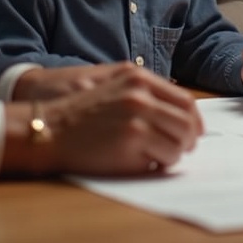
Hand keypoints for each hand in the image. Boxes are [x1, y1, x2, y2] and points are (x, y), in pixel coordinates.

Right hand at [2, 64, 201, 176]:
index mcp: (139, 78)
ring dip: (174, 153)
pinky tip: (146, 163)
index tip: (193, 132)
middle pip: (187, 121)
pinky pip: (164, 158)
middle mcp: (141, 94)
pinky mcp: (132, 140)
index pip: (184, 100)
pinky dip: (160, 164)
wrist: (48, 128)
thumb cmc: (78, 112)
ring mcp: (138, 117)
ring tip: (160, 157)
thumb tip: (178, 110)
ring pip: (179, 142)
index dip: (193, 120)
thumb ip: (143, 91)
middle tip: (183, 149)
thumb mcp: (112, 85)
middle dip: (189, 139)